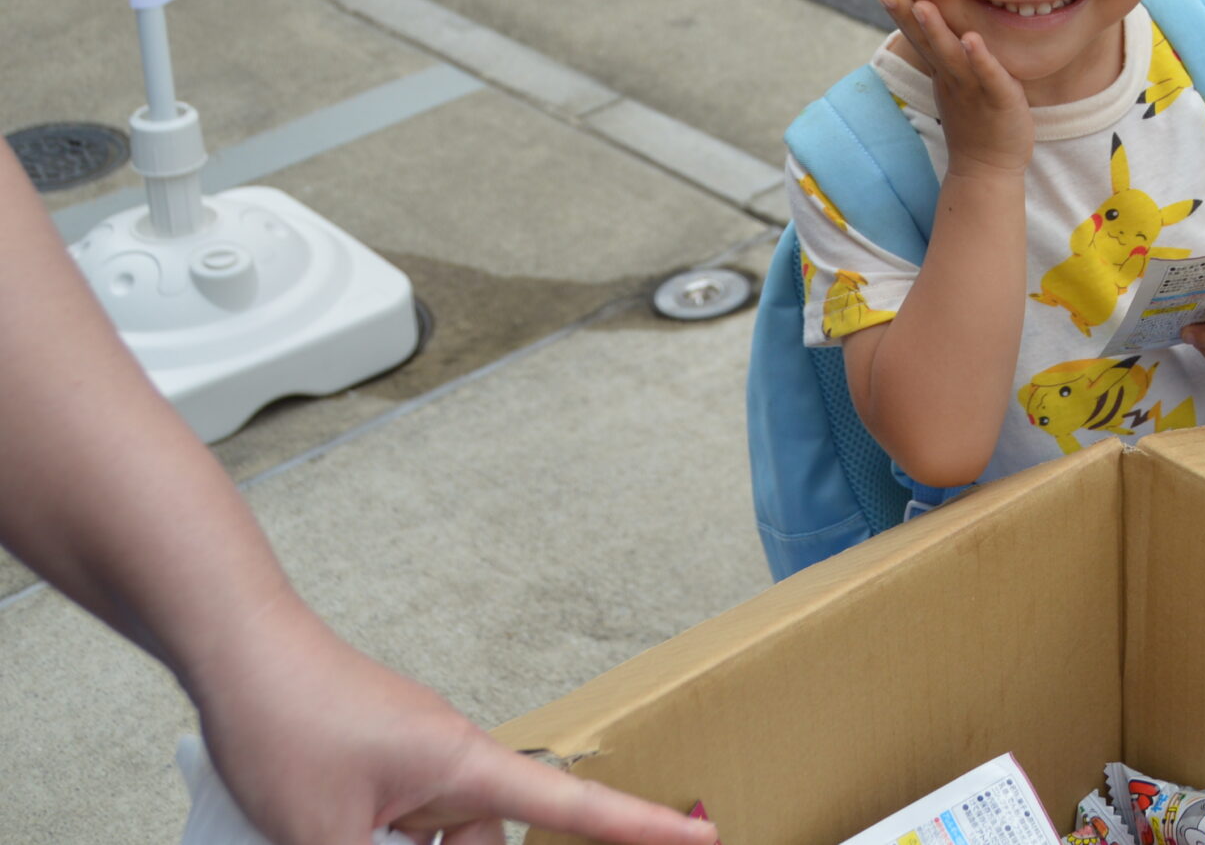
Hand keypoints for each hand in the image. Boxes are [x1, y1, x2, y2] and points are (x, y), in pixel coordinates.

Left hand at [193, 594, 715, 844]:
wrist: (236, 644)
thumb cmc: (285, 720)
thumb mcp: (320, 833)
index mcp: (464, 765)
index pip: (571, 807)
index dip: (642, 827)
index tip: (704, 836)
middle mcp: (453, 759)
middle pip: (479, 842)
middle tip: (362, 834)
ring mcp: (415, 758)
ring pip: (433, 837)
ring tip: (314, 829)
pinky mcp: (378, 761)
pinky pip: (398, 823)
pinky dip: (369, 843)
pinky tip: (313, 831)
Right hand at [879, 0, 1032, 177]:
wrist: (989, 169)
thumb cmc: (977, 122)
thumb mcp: (959, 86)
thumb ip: (953, 59)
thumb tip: (951, 32)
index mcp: (944, 72)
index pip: (920, 39)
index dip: (903, 16)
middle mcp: (952, 78)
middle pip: (927, 44)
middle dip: (907, 17)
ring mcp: (972, 89)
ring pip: (951, 56)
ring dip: (936, 31)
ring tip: (922, 6)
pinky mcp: (998, 99)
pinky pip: (988, 76)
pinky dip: (979, 58)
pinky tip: (970, 39)